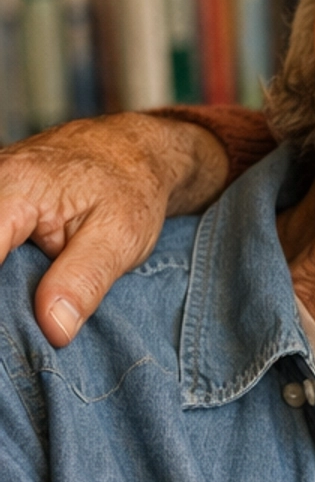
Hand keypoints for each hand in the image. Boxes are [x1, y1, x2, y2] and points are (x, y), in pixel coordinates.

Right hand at [0, 114, 227, 346]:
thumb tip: (54, 330)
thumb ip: (84, 282)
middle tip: (20, 324)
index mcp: (18, 188)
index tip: (8, 326)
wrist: (135, 150)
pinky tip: (22, 284)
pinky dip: (6, 264)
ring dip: (5, 278)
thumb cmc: (129, 189)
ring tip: (26, 303)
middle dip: (3, 288)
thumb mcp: (120, 239)